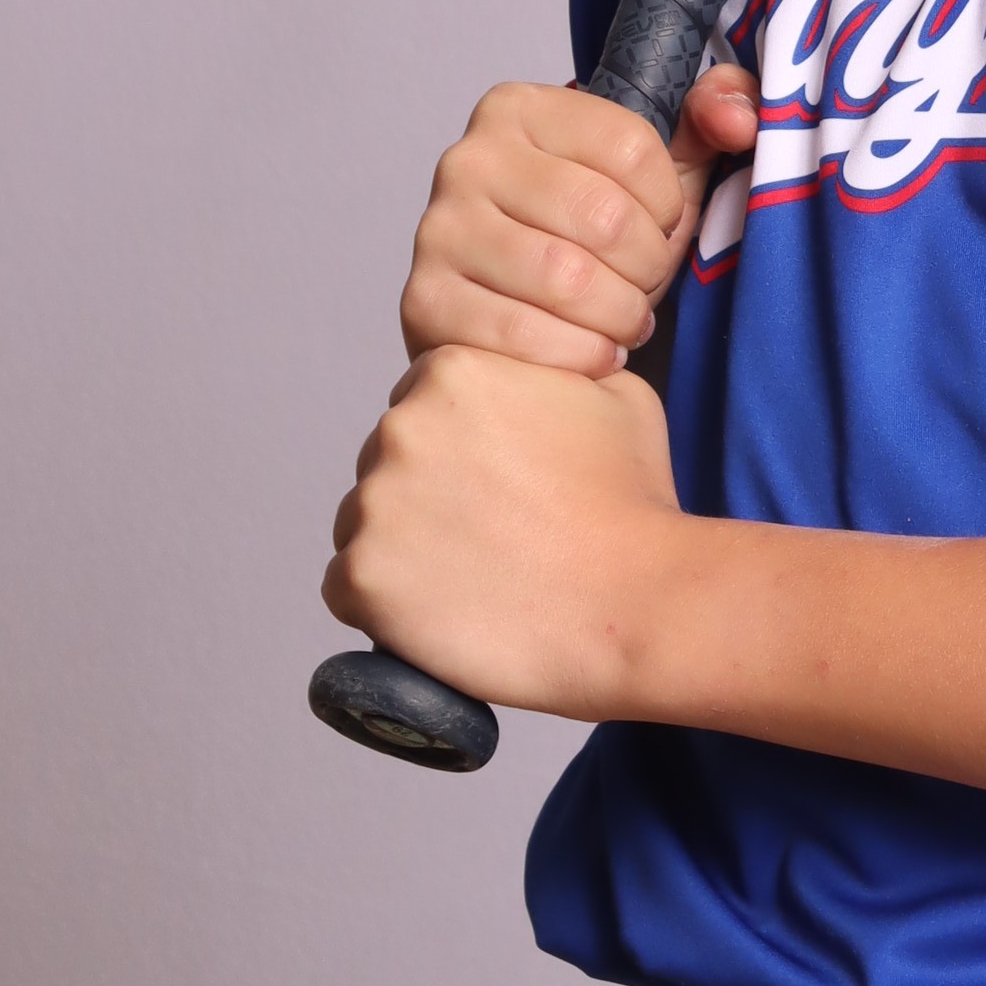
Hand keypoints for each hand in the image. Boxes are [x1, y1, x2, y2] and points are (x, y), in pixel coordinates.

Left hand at [324, 345, 682, 716]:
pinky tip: (442, 613)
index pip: (422, 409)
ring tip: (473, 581)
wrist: (638, 601)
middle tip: (491, 539)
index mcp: (450, 372)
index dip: (458, 454)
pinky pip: (347, 587)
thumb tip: (537, 380)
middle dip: (428, 498)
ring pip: (363, 525)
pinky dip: (384, 604)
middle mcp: (399, 427)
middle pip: (388, 465)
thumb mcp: (617, 393)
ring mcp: (374, 503)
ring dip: (403, 550)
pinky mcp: (362, 577)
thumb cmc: (634, 505)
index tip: (495, 489)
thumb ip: (553, 372)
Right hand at [401, 63, 757, 374]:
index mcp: (520, 109)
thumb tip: (735, 118)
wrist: (518, 317)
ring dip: (619, 315)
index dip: (668, 203)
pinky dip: (579, 355)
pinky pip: (523, 334)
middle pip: (603, 216)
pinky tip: (593, 352)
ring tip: (623, 321)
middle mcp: (468, 159)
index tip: (660, 226)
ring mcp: (439, 230)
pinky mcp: (426, 301)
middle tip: (645, 286)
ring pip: (567, 279)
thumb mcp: (658, 170)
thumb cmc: (592, 241)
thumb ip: (712, 113)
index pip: (633, 147)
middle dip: (648, 268)